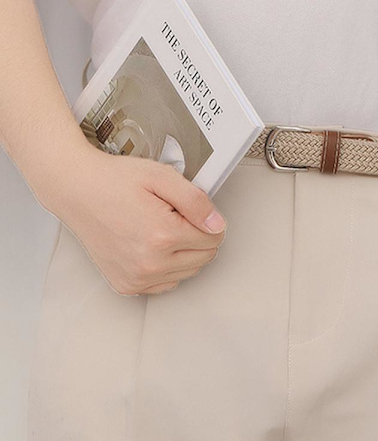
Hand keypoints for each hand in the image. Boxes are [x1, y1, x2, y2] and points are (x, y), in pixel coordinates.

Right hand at [36, 144, 226, 295]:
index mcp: (161, 236)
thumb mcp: (162, 177)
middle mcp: (149, 263)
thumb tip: (218, 224)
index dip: (206, 218)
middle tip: (173, 215)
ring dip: (184, 252)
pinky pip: (166, 283)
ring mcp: (136, 278)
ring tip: (160, 227)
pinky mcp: (126, 285)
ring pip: (189, 272)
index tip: (189, 208)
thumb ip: (196, 201)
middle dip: (198, 235)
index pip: (214, 238)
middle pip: (205, 257)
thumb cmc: (114, 181)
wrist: (76, 189)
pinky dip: (168, 266)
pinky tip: (153, 245)